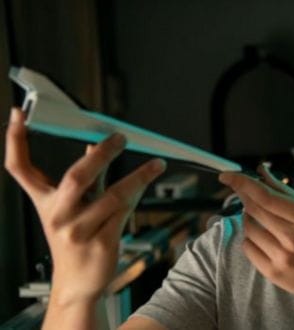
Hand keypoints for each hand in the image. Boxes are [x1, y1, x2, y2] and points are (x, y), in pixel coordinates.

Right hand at [4, 108, 165, 305]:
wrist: (77, 283)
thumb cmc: (75, 240)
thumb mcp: (71, 209)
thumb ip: (84, 179)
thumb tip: (94, 144)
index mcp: (45, 203)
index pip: (20, 169)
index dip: (15, 141)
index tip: (18, 115)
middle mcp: (58, 215)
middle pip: (76, 177)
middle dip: (101, 154)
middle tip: (120, 138)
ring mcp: (79, 231)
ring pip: (111, 195)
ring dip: (138, 176)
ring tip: (156, 163)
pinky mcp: (101, 243)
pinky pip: (125, 212)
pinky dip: (138, 192)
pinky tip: (148, 180)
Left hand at [218, 164, 293, 298]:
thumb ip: (284, 190)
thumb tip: (261, 170)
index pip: (264, 195)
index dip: (241, 182)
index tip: (227, 176)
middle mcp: (292, 236)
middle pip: (253, 209)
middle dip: (243, 196)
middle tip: (242, 192)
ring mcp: (281, 256)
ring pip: (248, 228)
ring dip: (248, 218)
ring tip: (261, 219)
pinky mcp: (273, 272)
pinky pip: (248, 248)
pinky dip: (250, 239)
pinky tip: (263, 238)